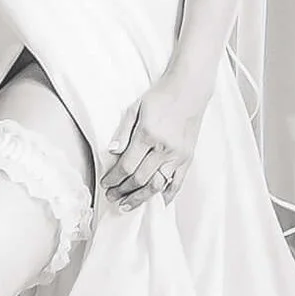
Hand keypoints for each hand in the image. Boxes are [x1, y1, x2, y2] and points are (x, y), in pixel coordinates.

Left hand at [101, 72, 207, 211]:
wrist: (189, 90)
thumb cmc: (160, 96)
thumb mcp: (135, 108)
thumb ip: (123, 131)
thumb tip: (111, 152)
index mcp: (148, 135)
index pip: (127, 165)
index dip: (114, 178)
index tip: (105, 184)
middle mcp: (164, 149)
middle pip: (140, 179)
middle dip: (123, 190)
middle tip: (112, 197)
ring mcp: (178, 155)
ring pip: (157, 185)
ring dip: (141, 198)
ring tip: (127, 205)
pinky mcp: (188, 157)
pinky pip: (177, 182)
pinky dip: (167, 194)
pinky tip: (157, 202)